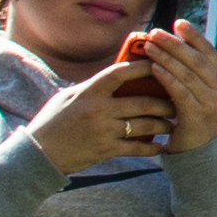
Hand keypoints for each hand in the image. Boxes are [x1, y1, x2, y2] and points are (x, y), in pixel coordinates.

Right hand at [20, 44, 170, 166]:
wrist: (39, 153)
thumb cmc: (53, 121)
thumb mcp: (68, 97)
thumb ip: (92, 87)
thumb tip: (117, 76)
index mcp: (89, 91)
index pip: (120, 72)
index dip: (142, 66)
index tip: (160, 62)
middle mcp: (98, 109)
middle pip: (141, 101)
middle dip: (164, 101)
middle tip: (178, 100)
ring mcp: (103, 131)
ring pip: (144, 125)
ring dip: (163, 124)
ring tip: (173, 123)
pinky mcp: (106, 150)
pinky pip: (136, 148)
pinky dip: (152, 148)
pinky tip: (162, 147)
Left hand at [127, 26, 216, 146]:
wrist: (198, 145)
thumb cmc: (191, 109)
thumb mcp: (198, 86)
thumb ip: (191, 67)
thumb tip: (170, 38)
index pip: (208, 50)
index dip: (193, 35)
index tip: (177, 22)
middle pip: (196, 59)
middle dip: (174, 44)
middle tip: (155, 33)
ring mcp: (211, 101)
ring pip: (187, 74)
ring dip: (166, 58)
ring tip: (149, 47)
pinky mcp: (197, 114)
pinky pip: (181, 91)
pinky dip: (167, 78)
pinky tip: (154, 68)